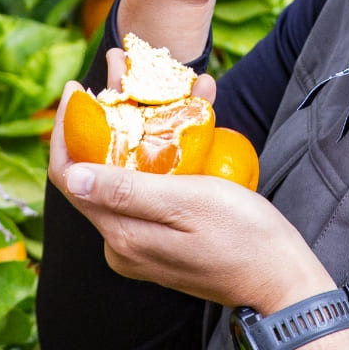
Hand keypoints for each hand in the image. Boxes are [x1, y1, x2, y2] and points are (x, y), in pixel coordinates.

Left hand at [49, 80, 332, 312]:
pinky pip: (147, 184)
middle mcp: (122, 243)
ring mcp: (141, 242)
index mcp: (121, 235)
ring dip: (135, 124)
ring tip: (153, 81)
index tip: (75, 87)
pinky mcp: (161, 238)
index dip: (67, 128)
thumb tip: (71, 175)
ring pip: (123, 172)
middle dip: (106, 114)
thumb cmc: (242, 236)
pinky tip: (181, 115)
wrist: (281, 280)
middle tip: (121, 69)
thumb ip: (126, 192)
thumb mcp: (186, 203)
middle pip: (96, 168)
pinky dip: (157, 147)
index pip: (70, 176)